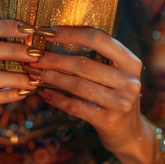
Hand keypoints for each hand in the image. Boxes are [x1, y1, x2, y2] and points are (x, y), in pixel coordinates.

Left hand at [25, 26, 153, 163]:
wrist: (130, 132)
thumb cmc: (115, 93)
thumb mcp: (115, 72)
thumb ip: (96, 55)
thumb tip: (56, 35)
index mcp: (131, 62)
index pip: (98, 39)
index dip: (71, 33)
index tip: (47, 31)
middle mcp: (130, 81)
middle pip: (83, 64)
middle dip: (54, 59)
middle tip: (33, 56)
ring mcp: (121, 103)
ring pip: (77, 85)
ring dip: (51, 77)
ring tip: (34, 72)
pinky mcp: (108, 121)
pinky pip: (75, 106)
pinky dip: (57, 99)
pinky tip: (44, 93)